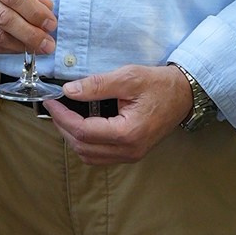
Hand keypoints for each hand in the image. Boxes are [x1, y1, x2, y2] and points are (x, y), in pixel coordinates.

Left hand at [43, 63, 193, 160]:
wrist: (184, 95)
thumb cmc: (160, 85)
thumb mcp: (128, 77)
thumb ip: (98, 84)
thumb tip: (69, 91)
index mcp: (128, 133)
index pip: (84, 131)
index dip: (62, 117)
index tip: (51, 102)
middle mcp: (129, 150)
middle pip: (83, 147)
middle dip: (64, 128)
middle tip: (56, 108)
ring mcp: (131, 155)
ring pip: (89, 156)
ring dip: (73, 138)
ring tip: (66, 117)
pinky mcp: (131, 153)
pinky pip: (100, 156)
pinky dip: (86, 144)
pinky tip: (83, 126)